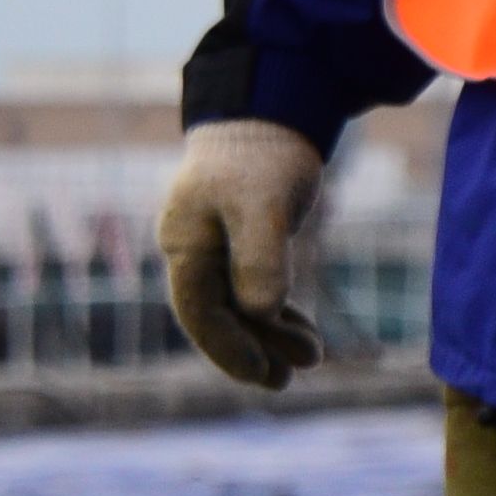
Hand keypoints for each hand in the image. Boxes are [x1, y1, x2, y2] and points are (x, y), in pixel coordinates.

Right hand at [158, 121, 327, 389]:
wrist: (268, 115)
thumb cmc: (262, 156)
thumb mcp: (263, 203)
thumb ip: (259, 257)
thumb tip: (261, 313)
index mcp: (186, 243)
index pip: (199, 310)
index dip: (228, 347)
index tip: (261, 372)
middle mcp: (194, 250)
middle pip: (217, 316)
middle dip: (250, 350)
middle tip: (287, 380)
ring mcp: (215, 248)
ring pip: (238, 307)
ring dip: (269, 336)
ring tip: (310, 360)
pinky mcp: (242, 244)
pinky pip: (252, 291)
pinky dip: (276, 315)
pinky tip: (302, 333)